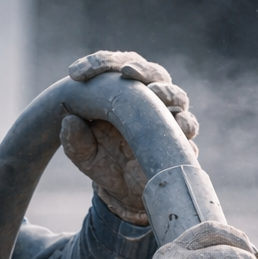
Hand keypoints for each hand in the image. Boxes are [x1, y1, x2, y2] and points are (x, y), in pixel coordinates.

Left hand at [60, 51, 199, 225]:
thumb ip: (75, 140)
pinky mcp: (182, 140)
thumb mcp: (84, 154)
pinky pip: (188, 127)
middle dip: (141, 69)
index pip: (116, 67)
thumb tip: (69, 121)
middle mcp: (150, 100)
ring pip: (177, 96)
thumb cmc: (104, 163)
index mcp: (124, 93)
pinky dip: (183, 123)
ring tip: (154, 93)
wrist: (126, 194)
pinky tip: (175, 124)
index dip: (99, 64)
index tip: (76, 74)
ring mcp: (169, 118)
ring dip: (166, 92)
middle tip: (126, 72)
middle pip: (154, 73)